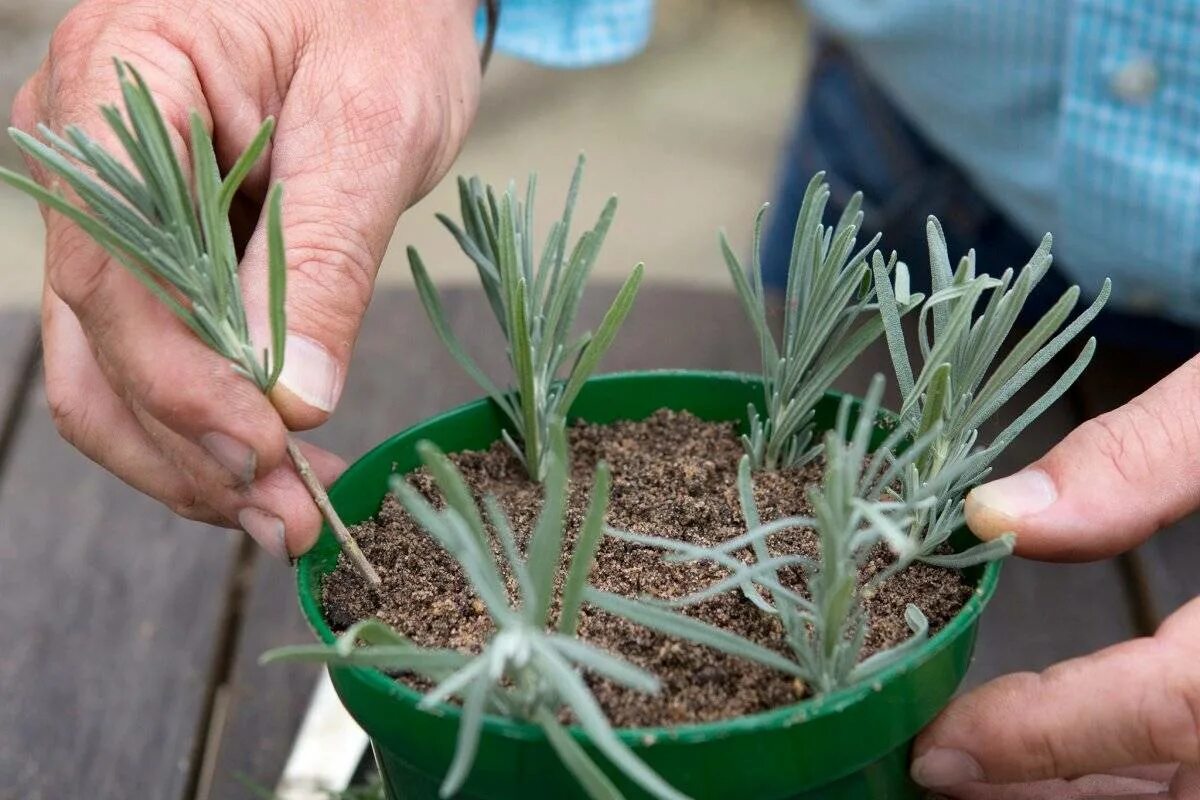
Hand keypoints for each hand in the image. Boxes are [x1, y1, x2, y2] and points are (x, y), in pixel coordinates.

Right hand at [14, 0, 480, 557]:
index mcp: (114, 84)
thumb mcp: (372, 125)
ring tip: (287, 514)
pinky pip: (157, 352)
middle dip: (192, 446)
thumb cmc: (380, 14)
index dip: (182, 383)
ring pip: (112, 369)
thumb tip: (291, 397)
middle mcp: (83, 156)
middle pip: (100, 340)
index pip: (117, 271)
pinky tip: (276, 461)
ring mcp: (110, 208)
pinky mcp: (156, 248)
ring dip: (194, 455)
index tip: (267, 451)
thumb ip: (325, 255)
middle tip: (289, 520)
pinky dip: (209, 420)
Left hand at [912, 356, 1199, 797]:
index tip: (941, 749)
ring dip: (1094, 792)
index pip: (1180, 706)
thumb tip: (994, 515)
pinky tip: (1078, 760)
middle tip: (942, 770)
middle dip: (1055, 786)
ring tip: (987, 772)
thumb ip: (1137, 459)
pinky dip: (1150, 773)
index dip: (1051, 737)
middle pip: (1190, 778)